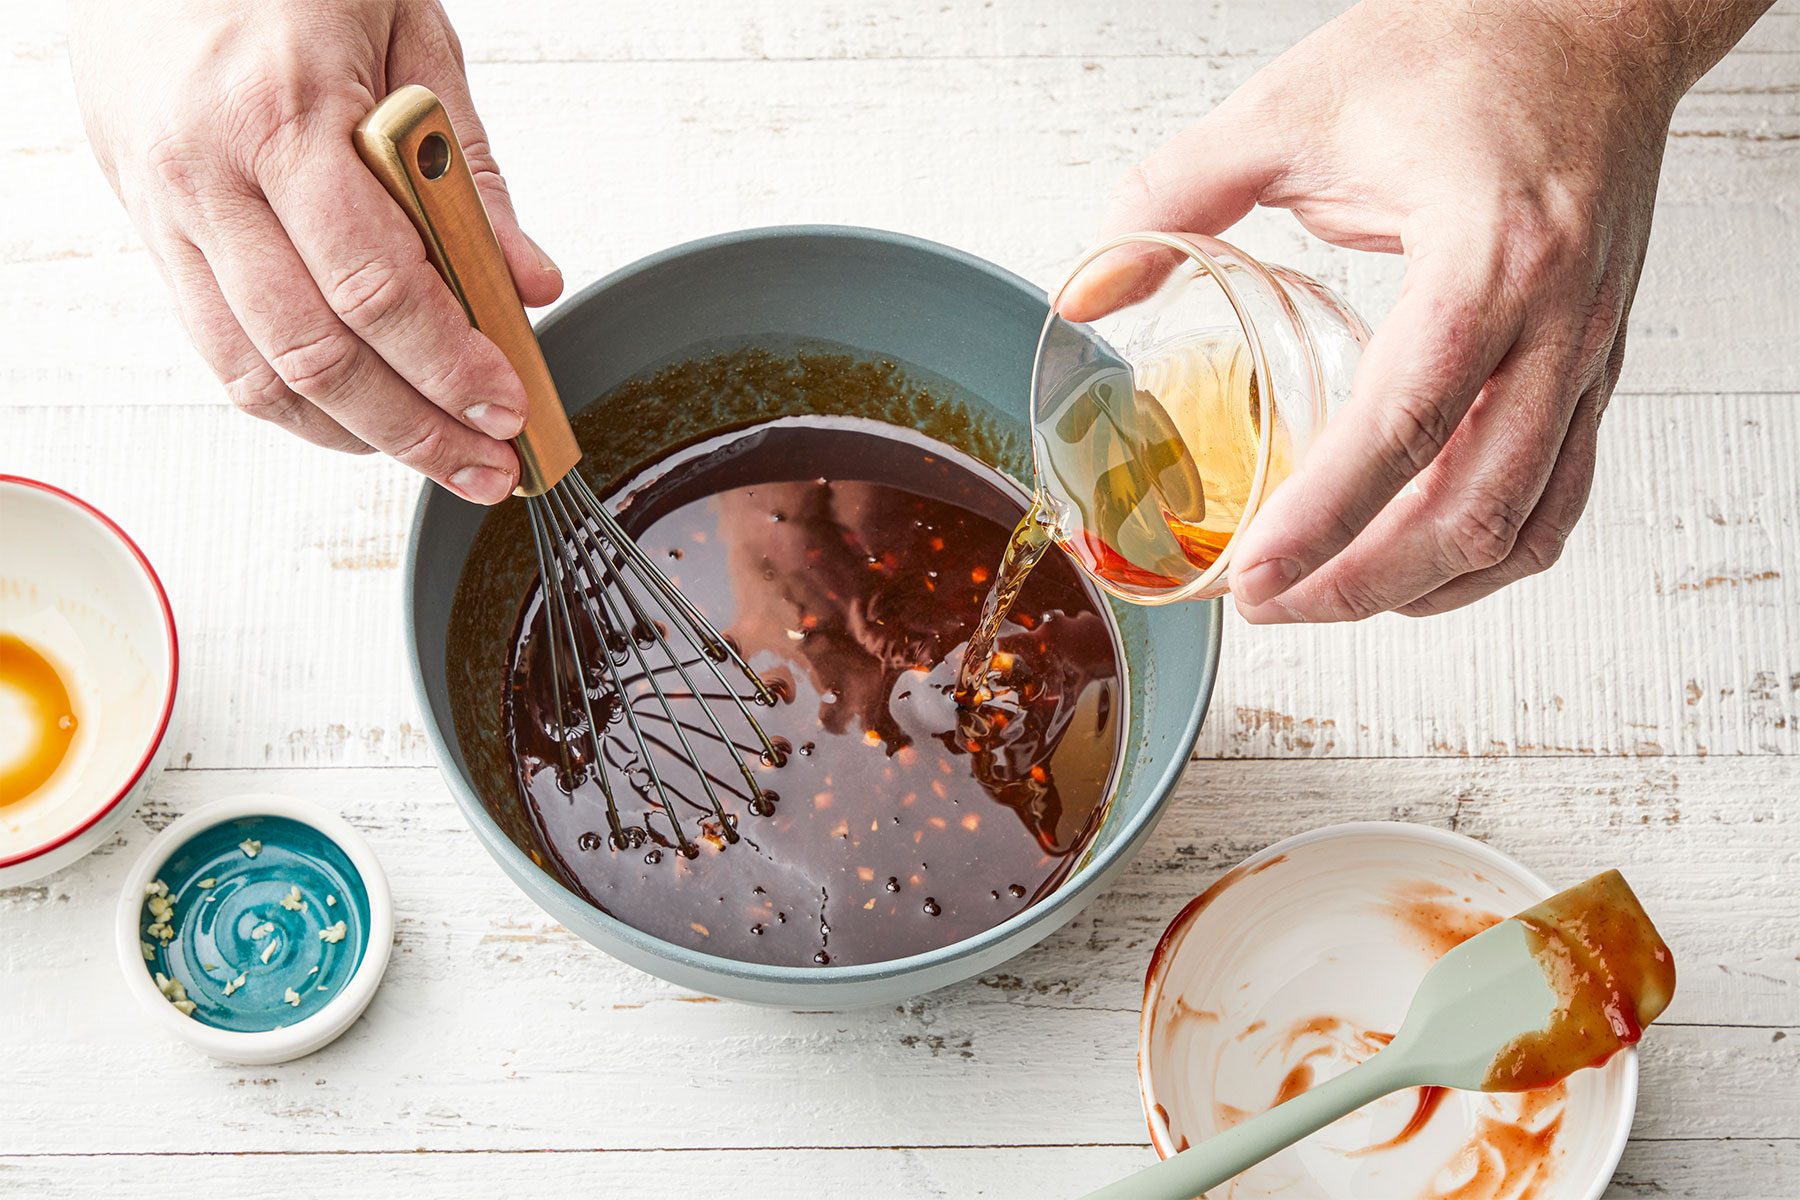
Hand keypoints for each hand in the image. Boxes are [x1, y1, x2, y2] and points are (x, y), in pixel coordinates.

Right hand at [69, 0, 561, 503]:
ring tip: (436, 455)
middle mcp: (208, 173)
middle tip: (487, 465)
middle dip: (415, 428)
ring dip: (357, 435)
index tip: (507, 408)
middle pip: (316, 353)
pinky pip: (219, 351)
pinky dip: (295, 401)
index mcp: (281, 113)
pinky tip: (361, 418)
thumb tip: (527, 282)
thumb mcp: (409, 36)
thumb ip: (468, 169)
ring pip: (258, 372)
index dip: (449, 365)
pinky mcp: (147, 232)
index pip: (375, 285)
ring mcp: (165, 209)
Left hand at [1099, 0, 1768, 619]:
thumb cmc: (1466, 48)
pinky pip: (1558, 495)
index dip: (1323, 520)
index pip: (1403, 424)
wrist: (1595, 21)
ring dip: (1424, 586)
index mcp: (1488, 255)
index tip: (1252, 577)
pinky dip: (1487, 554)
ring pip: (1524, 522)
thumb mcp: (1294, 104)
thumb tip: (1093, 288)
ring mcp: (1590, 351)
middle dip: (1362, 583)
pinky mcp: (1597, 364)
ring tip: (1329, 600)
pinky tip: (1420, 565)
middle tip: (1269, 605)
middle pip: (1470, 508)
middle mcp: (1557, 319)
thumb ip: (1177, 192)